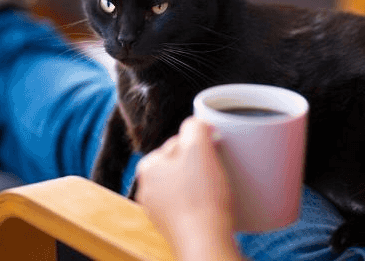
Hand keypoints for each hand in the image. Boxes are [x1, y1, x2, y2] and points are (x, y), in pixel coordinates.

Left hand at [135, 117, 241, 260]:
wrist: (205, 242)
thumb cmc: (201, 197)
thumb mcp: (198, 148)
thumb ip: (194, 126)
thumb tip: (196, 123)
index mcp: (147, 167)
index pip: (177, 142)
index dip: (200, 144)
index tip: (214, 153)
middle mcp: (148, 189)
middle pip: (182, 163)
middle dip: (201, 164)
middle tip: (218, 171)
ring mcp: (159, 210)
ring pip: (187, 184)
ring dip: (203, 183)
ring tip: (217, 190)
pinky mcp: (174, 227)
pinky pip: (190, 204)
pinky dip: (202, 203)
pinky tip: (213, 206)